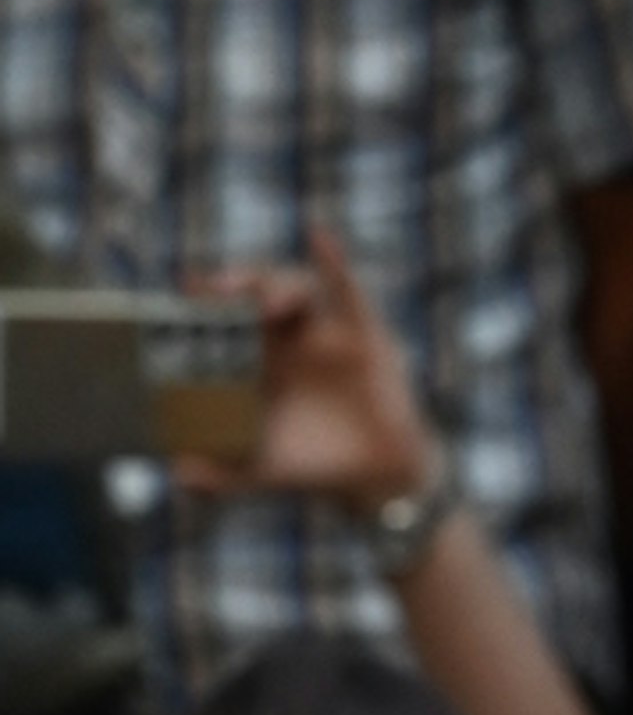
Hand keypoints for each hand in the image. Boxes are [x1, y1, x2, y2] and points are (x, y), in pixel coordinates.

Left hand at [174, 224, 438, 514]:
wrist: (373, 478)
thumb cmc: (313, 468)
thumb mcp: (260, 470)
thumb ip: (219, 473)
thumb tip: (176, 471)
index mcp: (257, 363)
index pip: (226, 322)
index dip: (204, 304)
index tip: (182, 290)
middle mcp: (288, 340)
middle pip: (256, 296)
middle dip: (235, 285)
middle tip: (212, 289)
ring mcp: (325, 333)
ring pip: (296, 291)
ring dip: (275, 286)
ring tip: (261, 299)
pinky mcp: (362, 334)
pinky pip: (348, 292)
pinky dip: (334, 261)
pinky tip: (319, 236)